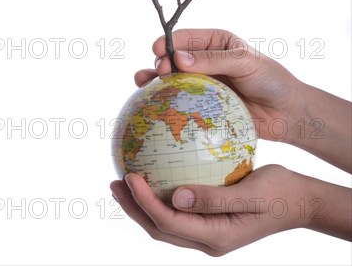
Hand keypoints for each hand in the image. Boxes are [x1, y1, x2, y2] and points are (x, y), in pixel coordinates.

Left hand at [111, 165, 341, 255]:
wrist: (299, 201)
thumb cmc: (280, 193)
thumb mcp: (251, 193)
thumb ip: (214, 198)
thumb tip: (177, 197)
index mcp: (216, 236)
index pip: (169, 222)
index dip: (144, 202)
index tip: (129, 175)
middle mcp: (208, 239)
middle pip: (160, 228)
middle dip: (134, 207)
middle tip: (115, 181)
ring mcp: (209, 233)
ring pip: (166, 223)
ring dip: (143, 205)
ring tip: (125, 182)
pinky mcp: (211, 221)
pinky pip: (179, 213)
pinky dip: (161, 199)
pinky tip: (156, 178)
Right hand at [134, 28, 351, 170]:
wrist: (287, 113)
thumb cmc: (270, 80)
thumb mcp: (244, 62)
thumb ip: (213, 60)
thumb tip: (179, 58)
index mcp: (215, 42)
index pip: (186, 38)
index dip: (169, 42)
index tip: (158, 51)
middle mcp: (205, 61)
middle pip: (174, 59)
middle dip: (161, 63)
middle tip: (159, 72)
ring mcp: (203, 84)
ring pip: (172, 80)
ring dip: (155, 81)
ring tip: (141, 84)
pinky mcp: (202, 106)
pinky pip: (179, 102)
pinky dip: (164, 102)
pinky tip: (151, 105)